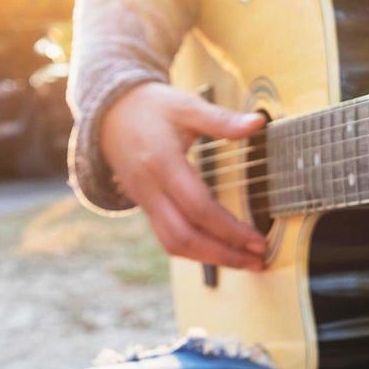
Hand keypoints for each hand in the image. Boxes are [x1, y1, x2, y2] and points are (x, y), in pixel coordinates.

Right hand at [100, 82, 266, 269]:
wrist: (109, 112)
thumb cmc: (152, 106)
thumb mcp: (186, 105)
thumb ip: (221, 119)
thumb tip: (258, 123)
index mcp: (162, 163)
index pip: (198, 208)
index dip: (230, 229)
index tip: (259, 241)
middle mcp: (150, 189)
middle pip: (184, 237)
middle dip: (222, 255)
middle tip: (258, 262)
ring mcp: (144, 201)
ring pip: (173, 244)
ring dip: (209, 259)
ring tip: (244, 262)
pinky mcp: (145, 206)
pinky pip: (168, 237)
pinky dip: (195, 250)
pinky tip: (220, 251)